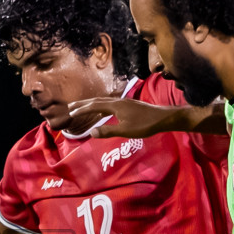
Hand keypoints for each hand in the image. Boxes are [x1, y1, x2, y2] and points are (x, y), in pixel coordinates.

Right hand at [65, 97, 179, 138]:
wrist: (163, 117)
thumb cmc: (145, 125)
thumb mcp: (126, 131)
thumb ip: (108, 131)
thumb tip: (91, 132)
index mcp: (115, 106)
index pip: (94, 106)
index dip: (82, 109)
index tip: (70, 112)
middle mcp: (118, 101)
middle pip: (97, 101)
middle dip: (83, 104)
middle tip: (70, 107)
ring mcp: (124, 102)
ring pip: (103, 102)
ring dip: (91, 105)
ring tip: (82, 108)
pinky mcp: (128, 105)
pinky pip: (109, 104)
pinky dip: (101, 107)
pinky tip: (101, 112)